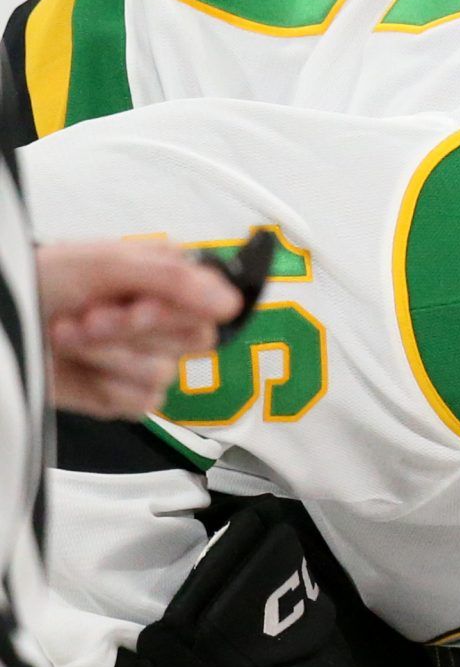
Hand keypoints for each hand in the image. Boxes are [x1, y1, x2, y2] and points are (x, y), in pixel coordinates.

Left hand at [38, 240, 241, 417]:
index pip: (215, 304)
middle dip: (134, 329)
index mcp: (166, 282)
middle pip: (196, 340)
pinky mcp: (128, 396)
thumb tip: (230, 301)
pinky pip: (144, 402)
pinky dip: (106, 385)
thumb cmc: (39, 281)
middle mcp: (162, 321)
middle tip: (93, 316)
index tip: (139, 304)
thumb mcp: (106, 263)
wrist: (0, 324)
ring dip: (108, 354)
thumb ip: (172, 279)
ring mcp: (146, 360)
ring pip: (164, 373)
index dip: (178, 309)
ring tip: (70, 334)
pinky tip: (80, 366)